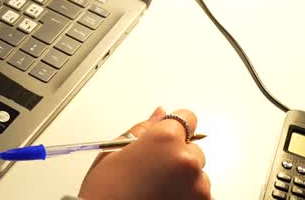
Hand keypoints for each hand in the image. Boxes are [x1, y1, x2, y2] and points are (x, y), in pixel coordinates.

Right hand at [77, 107, 210, 199]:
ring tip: (154, 189)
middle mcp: (187, 161)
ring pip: (197, 173)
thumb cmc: (106, 193)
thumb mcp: (114, 151)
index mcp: (165, 140)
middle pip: (192, 148)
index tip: (163, 137)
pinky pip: (198, 193)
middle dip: (175, 156)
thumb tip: (160, 114)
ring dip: (182, 178)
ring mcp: (198, 187)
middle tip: (150, 171)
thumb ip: (142, 129)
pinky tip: (162, 198)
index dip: (172, 127)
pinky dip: (185, 195)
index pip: (187, 118)